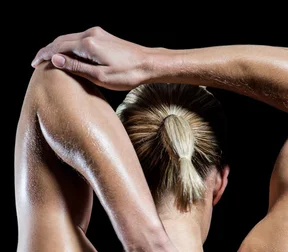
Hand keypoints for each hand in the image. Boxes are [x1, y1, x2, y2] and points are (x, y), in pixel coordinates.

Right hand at [31, 26, 149, 89]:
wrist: (148, 63)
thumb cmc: (127, 74)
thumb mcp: (100, 76)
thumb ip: (76, 67)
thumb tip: (55, 59)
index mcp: (88, 44)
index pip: (58, 47)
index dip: (44, 55)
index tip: (34, 64)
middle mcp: (90, 34)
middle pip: (61, 40)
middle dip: (47, 50)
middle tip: (36, 62)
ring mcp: (97, 33)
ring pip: (70, 38)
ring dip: (57, 48)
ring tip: (48, 59)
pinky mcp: (102, 36)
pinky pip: (79, 39)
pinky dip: (68, 47)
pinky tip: (66, 55)